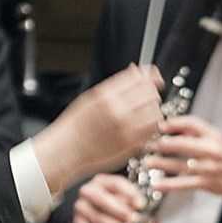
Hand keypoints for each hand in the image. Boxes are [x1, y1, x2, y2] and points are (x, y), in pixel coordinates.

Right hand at [30, 64, 165, 193]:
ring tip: (143, 114)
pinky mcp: (131, 144)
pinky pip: (152, 130)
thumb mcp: (90, 97)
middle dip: (151, 93)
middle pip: (150, 92)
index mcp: (105, 95)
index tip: (152, 78)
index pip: (139, 77)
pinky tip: (142, 126)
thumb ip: (116, 84)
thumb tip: (136, 70)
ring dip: (153, 110)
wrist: (66, 151)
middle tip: (146, 98)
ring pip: (156, 111)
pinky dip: (151, 126)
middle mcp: (116, 110)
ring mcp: (125, 128)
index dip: (149, 77)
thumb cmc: (76, 126)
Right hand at [71, 173, 146, 222]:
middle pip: (103, 199)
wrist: (93, 213)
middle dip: (120, 210)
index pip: (116, 184)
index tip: (141, 204)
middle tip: (134, 220)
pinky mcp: (77, 222)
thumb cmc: (114, 205)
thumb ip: (137, 207)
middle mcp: (89, 191)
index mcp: (103, 181)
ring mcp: (81, 207)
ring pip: (96, 217)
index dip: (129, 193)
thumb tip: (154, 222)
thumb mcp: (125, 201)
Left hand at [143, 115, 221, 202]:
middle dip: (164, 144)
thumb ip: (198, 132)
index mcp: (215, 136)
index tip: (160, 125)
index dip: (175, 123)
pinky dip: (169, 184)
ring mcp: (209, 167)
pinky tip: (156, 184)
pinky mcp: (206, 182)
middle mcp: (212, 150)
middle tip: (149, 144)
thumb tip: (175, 127)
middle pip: (184, 143)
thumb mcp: (218, 139)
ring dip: (162, 164)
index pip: (193, 123)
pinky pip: (184, 183)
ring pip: (181, 165)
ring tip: (148, 162)